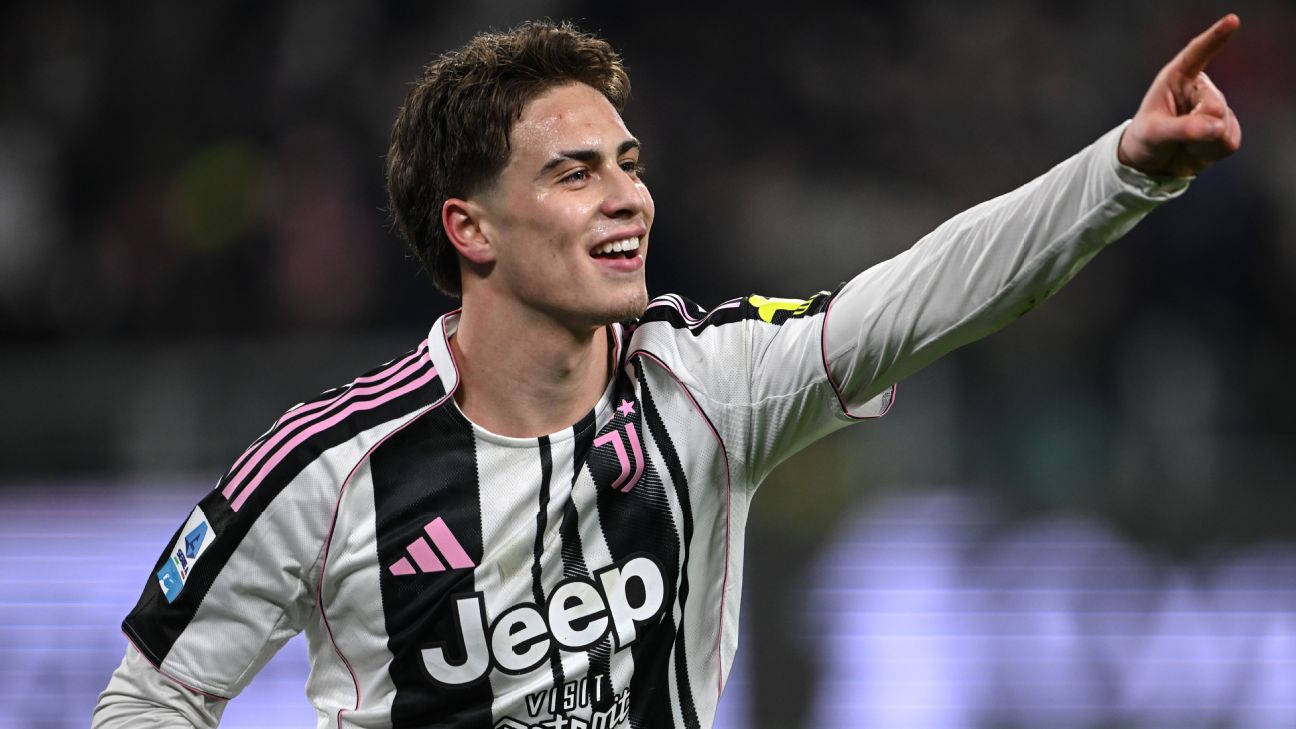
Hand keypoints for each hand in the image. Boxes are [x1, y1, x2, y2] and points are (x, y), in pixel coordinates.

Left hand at [1117, 14, 1242, 176]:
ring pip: (1223, 127)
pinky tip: (1196, 149)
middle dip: (1198, 127)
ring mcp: (1216, 107)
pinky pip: (1229, 142)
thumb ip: (1183, 128)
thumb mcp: (1154, 134)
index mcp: (1177, 78)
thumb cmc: (1145, 140)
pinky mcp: (1226, 127)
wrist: (1152, 163)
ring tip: (1183, 141)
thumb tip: (1217, 128)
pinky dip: (1211, 151)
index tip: (1232, 21)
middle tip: (1177, 135)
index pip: (1198, 54)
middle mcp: (1200, 89)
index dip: (1215, 38)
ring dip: (1202, 143)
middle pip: (1214, 106)